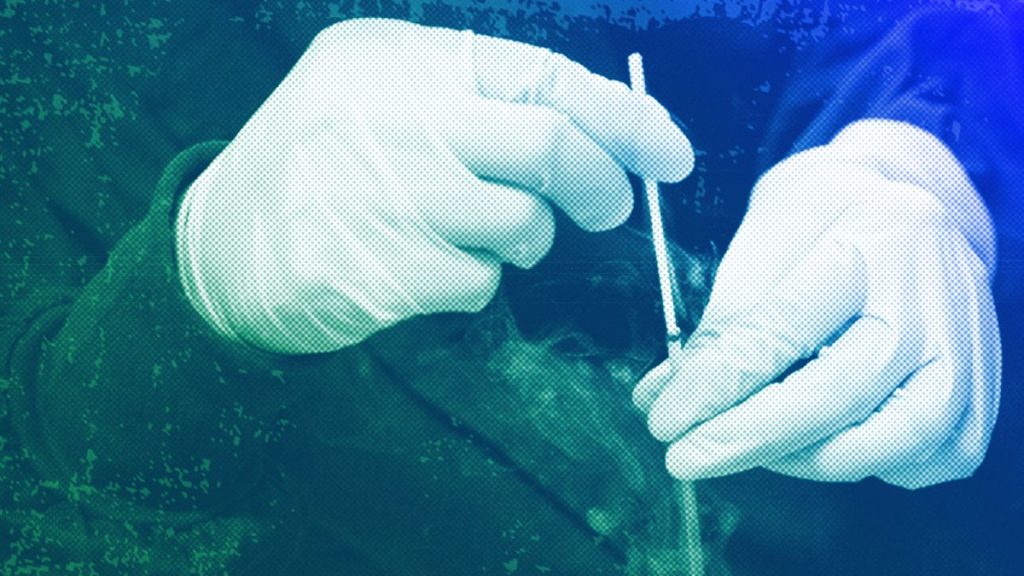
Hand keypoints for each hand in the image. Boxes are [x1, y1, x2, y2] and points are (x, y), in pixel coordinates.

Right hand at [176, 18, 691, 353]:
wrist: (216, 247)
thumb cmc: (320, 167)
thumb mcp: (383, 99)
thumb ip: (474, 102)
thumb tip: (593, 134)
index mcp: (396, 59)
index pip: (540, 76)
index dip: (621, 117)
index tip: (669, 153)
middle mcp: (388, 117)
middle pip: (548, 147)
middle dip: (601, 186)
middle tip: (607, 210)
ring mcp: (378, 195)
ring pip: (520, 222)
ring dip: (522, 238)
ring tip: (474, 232)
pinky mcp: (374, 269)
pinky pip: (478, 282)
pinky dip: (473, 282)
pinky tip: (424, 268)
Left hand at [634, 120, 999, 488]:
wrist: (912, 209)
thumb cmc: (830, 216)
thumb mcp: (768, 232)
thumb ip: (724, 315)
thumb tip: (663, 394)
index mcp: (876, 237)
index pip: (785, 329)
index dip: (718, 385)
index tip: (665, 419)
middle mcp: (934, 300)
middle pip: (839, 394)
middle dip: (748, 437)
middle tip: (685, 456)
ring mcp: (967, 354)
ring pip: (888, 443)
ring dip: (801, 457)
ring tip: (747, 442)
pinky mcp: (979, 398)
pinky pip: (918, 463)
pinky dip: (858, 463)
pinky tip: (814, 439)